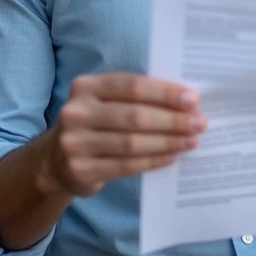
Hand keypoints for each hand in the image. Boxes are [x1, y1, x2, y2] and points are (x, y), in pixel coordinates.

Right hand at [38, 73, 205, 196]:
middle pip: (135, 116)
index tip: (193, 100)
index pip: (133, 86)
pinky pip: (125, 165)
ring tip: (191, 140)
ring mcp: (75, 143)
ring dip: (167, 142)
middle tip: (199, 123)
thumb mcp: (106, 101)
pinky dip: (153, 160)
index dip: (165, 93)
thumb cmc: (96, 122)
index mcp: (86, 86)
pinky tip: (171, 156)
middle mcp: (76, 112)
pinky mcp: (80, 169)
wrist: (56, 159)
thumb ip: (137, 97)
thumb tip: (186, 101)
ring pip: (132, 143)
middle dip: (172, 120)